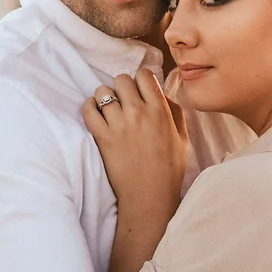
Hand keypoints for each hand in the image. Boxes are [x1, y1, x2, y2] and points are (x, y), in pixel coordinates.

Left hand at [82, 69, 188, 215]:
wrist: (150, 197)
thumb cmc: (169, 169)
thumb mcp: (182, 138)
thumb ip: (175, 112)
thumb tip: (162, 93)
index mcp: (160, 111)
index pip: (143, 75)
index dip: (140, 80)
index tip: (139, 90)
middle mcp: (139, 113)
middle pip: (121, 79)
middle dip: (122, 87)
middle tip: (124, 101)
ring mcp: (119, 125)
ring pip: (103, 92)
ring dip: (105, 97)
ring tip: (109, 109)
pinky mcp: (102, 137)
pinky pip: (88, 110)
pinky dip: (89, 108)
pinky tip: (96, 114)